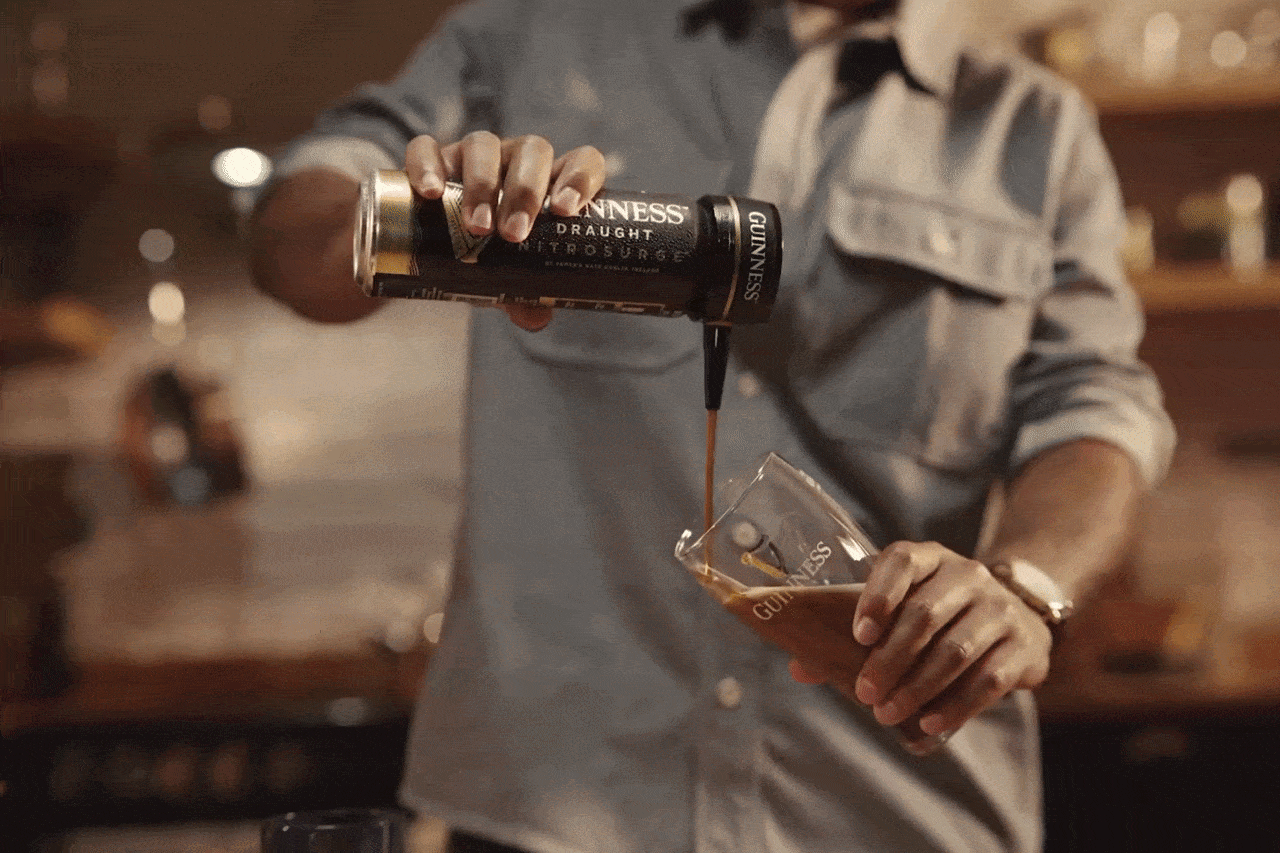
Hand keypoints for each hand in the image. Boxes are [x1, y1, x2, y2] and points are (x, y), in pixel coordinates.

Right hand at [404, 132, 606, 331]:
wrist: (444, 250)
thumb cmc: (494, 259)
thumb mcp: (512, 278)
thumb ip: (527, 296)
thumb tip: (536, 318)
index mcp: (552, 182)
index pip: (581, 162)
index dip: (579, 178)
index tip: (565, 210)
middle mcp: (518, 159)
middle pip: (532, 151)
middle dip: (524, 191)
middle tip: (513, 235)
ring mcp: (477, 153)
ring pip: (484, 145)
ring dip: (482, 183)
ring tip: (476, 227)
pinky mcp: (435, 156)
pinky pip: (428, 147)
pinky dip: (428, 165)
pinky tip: (430, 193)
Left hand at [790, 541, 1051, 740]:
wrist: (1016, 614)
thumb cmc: (939, 613)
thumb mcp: (904, 607)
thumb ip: (854, 633)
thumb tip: (801, 666)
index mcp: (929, 557)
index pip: (901, 562)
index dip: (878, 595)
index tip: (858, 634)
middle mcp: (967, 574)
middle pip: (924, 614)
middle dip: (890, 658)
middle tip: (865, 692)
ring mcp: (999, 607)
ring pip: (955, 650)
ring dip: (917, 687)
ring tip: (887, 713)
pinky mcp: (1023, 645)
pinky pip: (988, 679)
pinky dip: (957, 705)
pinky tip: (931, 723)